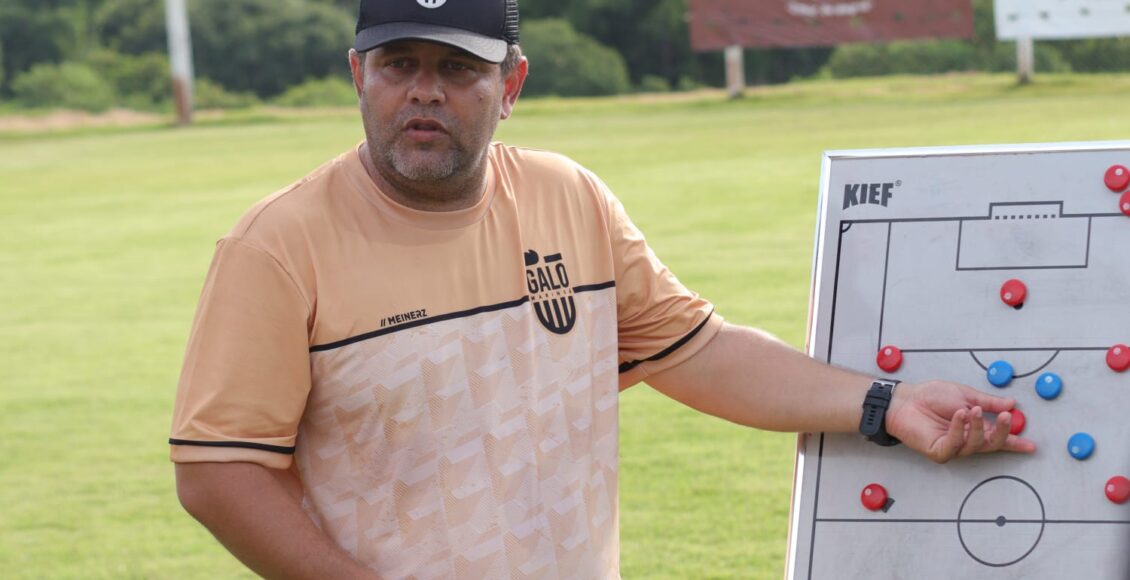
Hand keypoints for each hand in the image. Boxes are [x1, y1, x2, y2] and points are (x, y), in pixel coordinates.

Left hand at [884, 380, 1036, 463]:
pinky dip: (959, 429)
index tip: (1032, 445)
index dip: (1015, 442)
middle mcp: (966, 440)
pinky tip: (958, 415)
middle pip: (992, 444)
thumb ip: (988, 402)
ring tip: (972, 410)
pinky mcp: (939, 451)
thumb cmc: (931, 396)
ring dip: (978, 426)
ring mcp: (953, 447)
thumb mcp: (965, 394)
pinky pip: (955, 445)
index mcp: (975, 427)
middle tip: (1009, 417)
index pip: (999, 437)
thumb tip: (1012, 404)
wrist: (906, 399)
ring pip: (976, 445)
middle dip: (1004, 432)